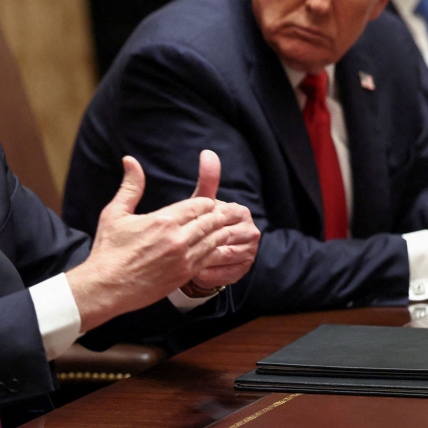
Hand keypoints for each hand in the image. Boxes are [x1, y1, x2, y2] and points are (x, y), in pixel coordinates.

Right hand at [66, 154, 248, 331]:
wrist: (106, 287)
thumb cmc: (108, 250)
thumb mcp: (115, 213)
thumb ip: (130, 186)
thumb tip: (130, 160)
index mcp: (164, 220)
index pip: (199, 205)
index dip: (207, 202)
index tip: (210, 202)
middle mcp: (178, 239)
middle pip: (211, 221)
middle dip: (220, 215)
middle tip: (231, 212)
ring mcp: (184, 259)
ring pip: (215, 241)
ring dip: (223, 232)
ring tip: (232, 227)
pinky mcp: (184, 275)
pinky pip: (210, 260)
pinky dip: (218, 251)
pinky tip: (222, 248)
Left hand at [186, 151, 258, 288]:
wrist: (204, 253)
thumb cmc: (199, 223)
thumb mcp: (201, 202)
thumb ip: (207, 180)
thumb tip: (208, 153)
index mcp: (240, 212)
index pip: (219, 216)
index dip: (198, 223)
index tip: (180, 227)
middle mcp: (250, 232)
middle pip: (221, 237)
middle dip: (199, 242)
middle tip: (177, 246)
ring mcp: (249, 252)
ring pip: (222, 257)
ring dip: (202, 260)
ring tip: (183, 260)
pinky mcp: (243, 271)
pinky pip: (224, 274)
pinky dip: (207, 274)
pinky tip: (193, 273)